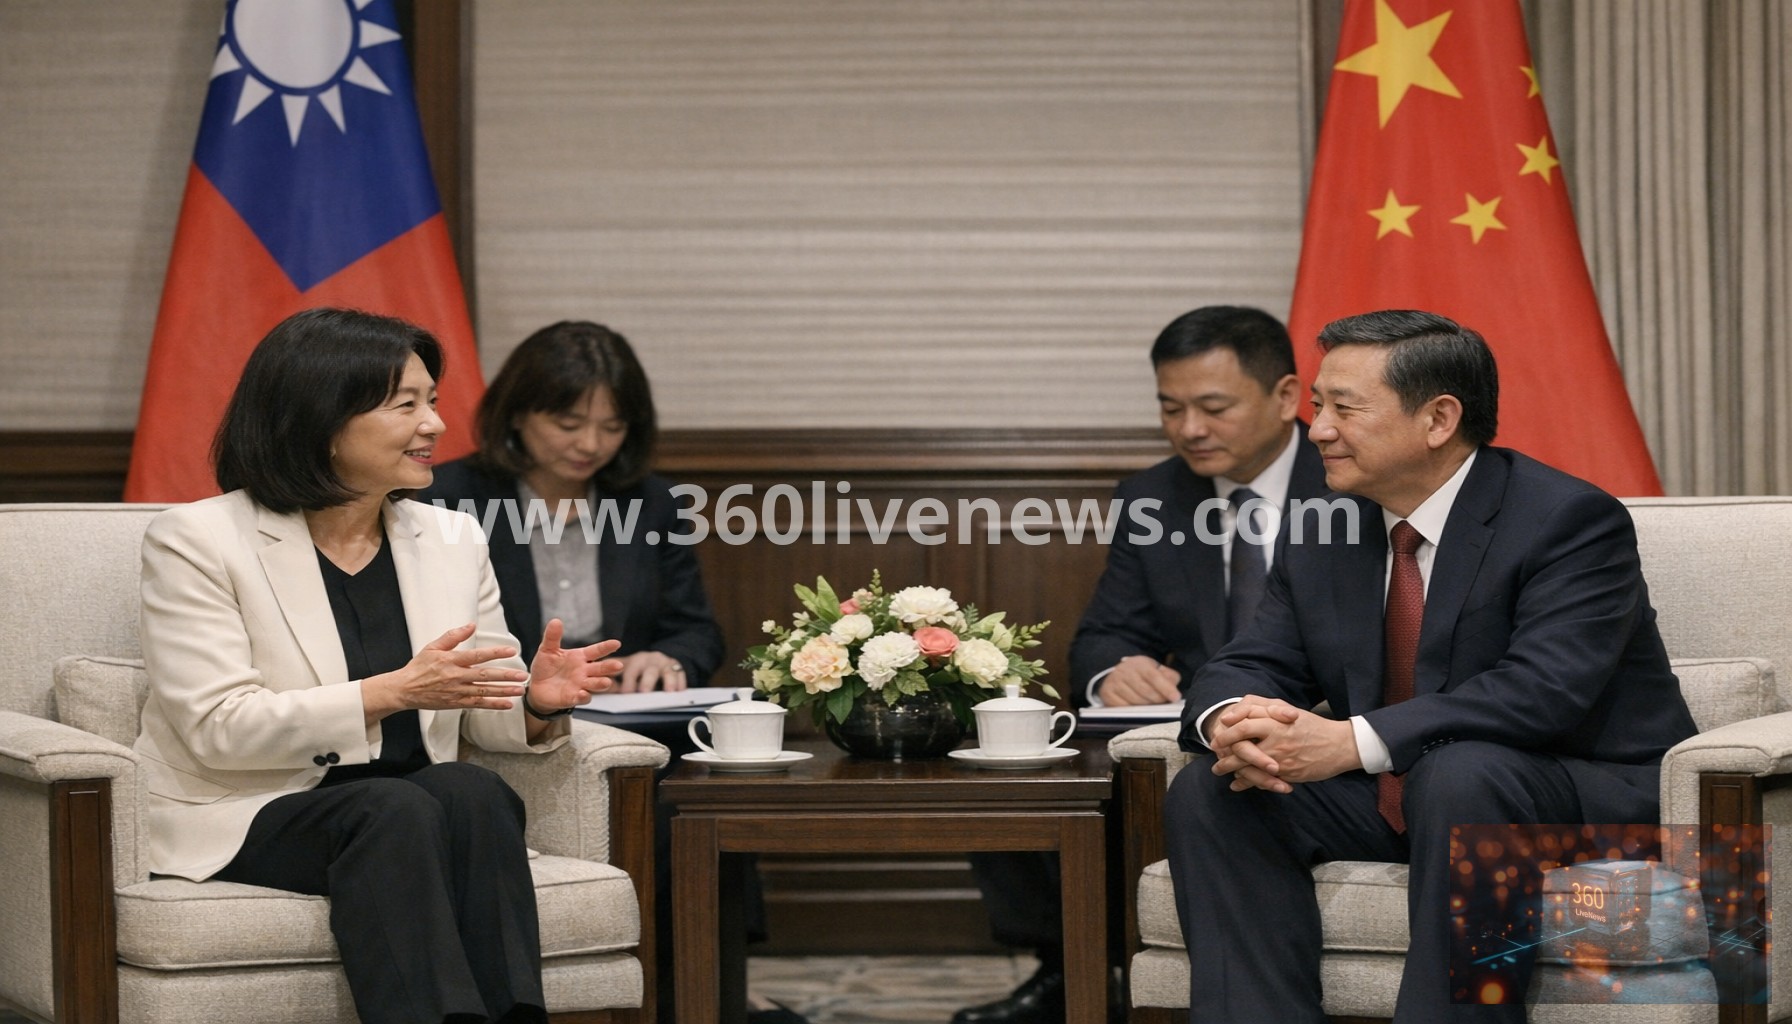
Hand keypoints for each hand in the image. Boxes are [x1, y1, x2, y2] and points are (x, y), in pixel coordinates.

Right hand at [365, 623, 527, 718]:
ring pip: (484, 691)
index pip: (477, 656)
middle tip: (523, 676)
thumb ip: (453, 636)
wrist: (404, 690)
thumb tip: (471, 625)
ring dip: (504, 691)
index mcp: (451, 660)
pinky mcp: (456, 703)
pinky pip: (478, 705)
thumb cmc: (419, 666)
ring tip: (520, 690)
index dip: (495, 653)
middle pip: (485, 675)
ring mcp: (456, 692)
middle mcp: (456, 677)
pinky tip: (507, 704)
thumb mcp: (433, 647)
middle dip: (506, 676)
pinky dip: (493, 705)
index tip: (512, 651)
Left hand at [523, 619, 623, 712]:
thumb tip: (555, 620)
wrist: (536, 687)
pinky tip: (583, 693)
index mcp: (580, 657)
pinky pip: (582, 698)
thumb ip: (553, 637)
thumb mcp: (547, 650)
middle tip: (618, 666)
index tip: (616, 643)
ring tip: (606, 682)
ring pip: (595, 684)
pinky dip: (584, 697)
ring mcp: (580, 685)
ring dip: (601, 683)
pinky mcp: (573, 698)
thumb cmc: (545, 666)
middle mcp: (584, 671)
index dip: (606, 647)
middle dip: (610, 667)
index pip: (596, 651)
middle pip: (601, 668)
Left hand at [617, 650, 688, 692]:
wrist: (658, 659)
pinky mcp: (678, 668)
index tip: (625, 692)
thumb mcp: (625, 665)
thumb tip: (594, 683)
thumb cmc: (638, 667)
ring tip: (669, 691)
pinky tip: (681, 690)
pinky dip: (681, 682)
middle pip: (650, 671)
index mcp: (636, 660)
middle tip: (645, 692)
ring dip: (668, 681)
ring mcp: (666, 664)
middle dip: (647, 681)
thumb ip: (611, 673)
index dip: (628, 681)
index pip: (631, 670)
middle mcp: (652, 660)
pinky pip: (681, 674)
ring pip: (668, 671)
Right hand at [1095, 656, 1181, 705]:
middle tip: (1163, 703)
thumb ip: (1169, 677)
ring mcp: (1114, 683)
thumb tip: (1174, 690)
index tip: (1175, 698)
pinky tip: (1138, 709)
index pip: (1153, 676)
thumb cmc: (1141, 674)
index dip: (1165, 688)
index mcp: (1139, 663)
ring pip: (1136, 702)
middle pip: (1146, 691)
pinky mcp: (1107, 695)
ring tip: (1150, 705)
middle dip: (1158, 700)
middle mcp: (1124, 671)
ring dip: (1147, 707)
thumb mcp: (1156, 670)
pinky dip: (1134, 711)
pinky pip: (1124, 708)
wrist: (1117, 674)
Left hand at [1209, 697, 1360, 792]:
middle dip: (1224, 754)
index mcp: (1276, 723)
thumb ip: (1262, 708)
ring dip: (1231, 770)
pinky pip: (1262, 780)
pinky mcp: (1287, 774)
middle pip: (1242, 749)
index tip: (1217, 736)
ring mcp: (1282, 760)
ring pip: (1249, 766)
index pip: (1243, 726)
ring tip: (1219, 770)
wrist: (1339, 745)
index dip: (1227, 732)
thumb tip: (1234, 714)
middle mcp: (1277, 741)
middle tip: (1214, 754)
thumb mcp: (1287, 709)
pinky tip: (1237, 784)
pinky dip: (1247, 783)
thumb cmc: (1311, 725)